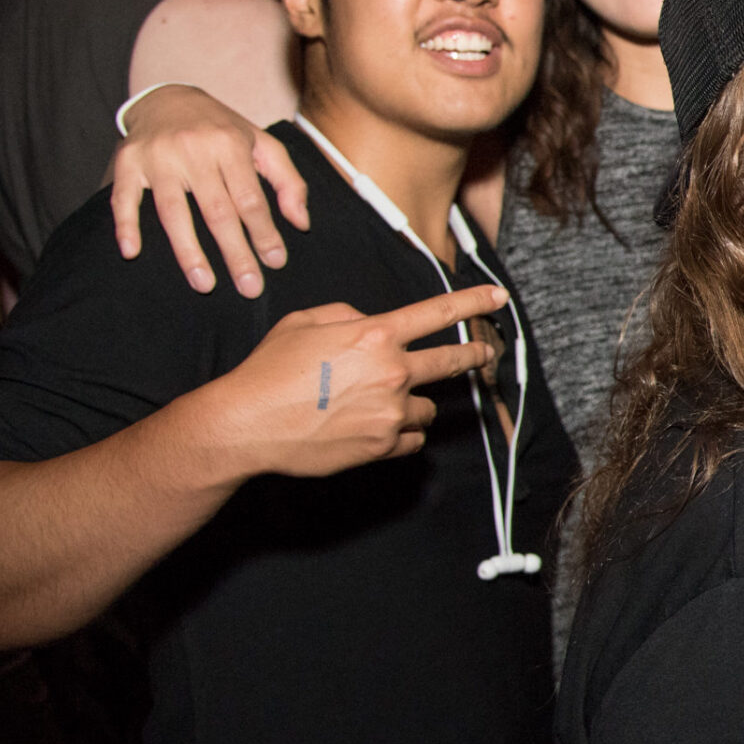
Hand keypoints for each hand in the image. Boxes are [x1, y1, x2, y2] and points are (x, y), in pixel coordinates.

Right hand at [111, 86, 309, 297]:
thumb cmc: (223, 129)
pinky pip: (124, 198)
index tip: (275, 262)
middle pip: (217, 210)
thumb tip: (301, 224)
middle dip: (235, 252)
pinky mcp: (127, 161)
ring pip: (173, 211)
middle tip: (249, 288)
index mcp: (230, 145)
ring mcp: (158, 156)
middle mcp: (194, 149)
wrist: (168, 97)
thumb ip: (287, 182)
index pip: (250, 198)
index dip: (264, 232)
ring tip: (204, 284)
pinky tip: (132, 252)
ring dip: (188, 251)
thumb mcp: (263, 144)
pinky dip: (126, 225)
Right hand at [198, 288, 504, 480]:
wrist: (246, 424)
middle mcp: (392, 372)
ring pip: (427, 407)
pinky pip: (411, 439)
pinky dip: (401, 433)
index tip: (497, 297)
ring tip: (380, 404)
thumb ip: (348, 317)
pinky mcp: (382, 446)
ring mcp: (391, 412)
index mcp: (375, 335)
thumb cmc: (269, 369)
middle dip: (473, 357)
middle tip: (482, 356)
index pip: (438, 313)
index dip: (473, 302)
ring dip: (414, 403)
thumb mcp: (304, 322)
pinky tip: (375, 428)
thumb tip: (371, 325)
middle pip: (453, 362)